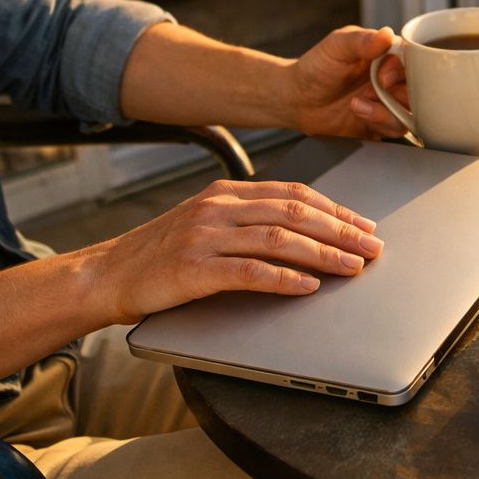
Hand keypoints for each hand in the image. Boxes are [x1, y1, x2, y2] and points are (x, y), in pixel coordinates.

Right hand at [85, 180, 384, 323]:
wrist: (106, 274)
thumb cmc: (161, 254)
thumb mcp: (207, 224)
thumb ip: (249, 221)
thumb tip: (304, 230)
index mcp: (227, 192)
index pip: (295, 194)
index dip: (336, 210)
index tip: (365, 225)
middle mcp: (219, 207)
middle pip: (294, 213)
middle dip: (341, 230)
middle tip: (372, 246)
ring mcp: (205, 236)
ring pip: (279, 239)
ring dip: (323, 253)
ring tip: (353, 266)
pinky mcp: (193, 268)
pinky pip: (249, 271)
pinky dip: (284, 278)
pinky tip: (309, 285)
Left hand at [285, 26, 409, 138]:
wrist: (296, 99)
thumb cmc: (315, 67)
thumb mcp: (336, 46)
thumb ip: (361, 41)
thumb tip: (386, 34)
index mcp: (386, 55)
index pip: (413, 61)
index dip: (403, 71)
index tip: (384, 78)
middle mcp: (392, 79)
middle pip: (418, 89)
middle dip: (399, 95)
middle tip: (375, 92)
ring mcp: (387, 102)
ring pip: (410, 111)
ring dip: (386, 112)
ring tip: (358, 105)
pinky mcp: (380, 123)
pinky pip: (396, 128)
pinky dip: (380, 124)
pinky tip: (359, 115)